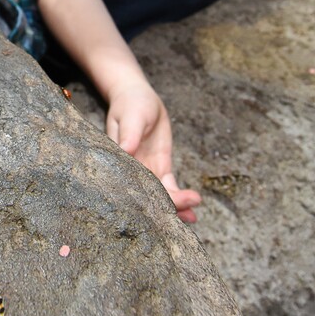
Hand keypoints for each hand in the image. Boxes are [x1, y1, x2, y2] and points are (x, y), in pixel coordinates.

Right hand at [106, 83, 200, 222]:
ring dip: (177, 206)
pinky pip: (170, 185)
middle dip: (168, 207)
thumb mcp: (131, 116)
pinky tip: (193, 203)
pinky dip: (181, 195)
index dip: (147, 199)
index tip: (166, 202)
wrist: (138, 97)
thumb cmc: (130, 105)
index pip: (133, 187)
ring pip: (161, 194)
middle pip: (148, 196)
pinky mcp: (159, 166)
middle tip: (187, 213)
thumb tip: (128, 149)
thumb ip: (130, 133)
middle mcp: (133, 171)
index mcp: (121, 162)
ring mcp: (147, 170)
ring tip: (192, 218)